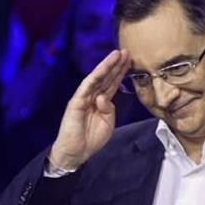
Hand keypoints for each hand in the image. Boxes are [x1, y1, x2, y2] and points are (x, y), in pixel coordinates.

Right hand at [48, 49, 130, 168]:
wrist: (76, 152)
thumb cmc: (91, 139)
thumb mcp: (107, 124)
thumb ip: (109, 110)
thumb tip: (104, 97)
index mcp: (101, 102)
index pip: (112, 83)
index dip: (120, 72)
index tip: (129, 60)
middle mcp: (92, 96)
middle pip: (106, 77)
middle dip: (116, 64)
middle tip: (126, 51)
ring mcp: (83, 98)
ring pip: (96, 78)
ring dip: (106, 66)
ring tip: (116, 55)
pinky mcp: (76, 102)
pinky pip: (86, 87)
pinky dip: (94, 77)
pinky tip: (103, 68)